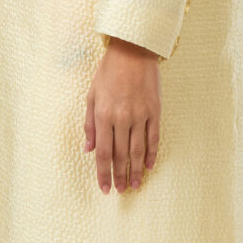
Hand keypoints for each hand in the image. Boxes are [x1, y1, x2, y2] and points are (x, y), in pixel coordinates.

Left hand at [84, 36, 160, 193]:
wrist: (133, 52)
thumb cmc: (108, 72)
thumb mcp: (91, 95)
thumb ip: (89, 123)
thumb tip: (87, 148)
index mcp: (103, 115)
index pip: (102, 152)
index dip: (103, 172)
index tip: (105, 187)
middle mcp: (122, 118)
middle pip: (120, 155)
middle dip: (120, 175)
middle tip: (122, 190)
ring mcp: (140, 115)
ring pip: (138, 150)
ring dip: (136, 170)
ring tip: (136, 184)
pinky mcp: (155, 111)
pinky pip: (154, 138)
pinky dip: (151, 154)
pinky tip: (149, 165)